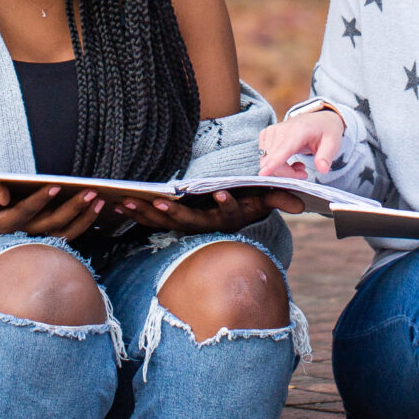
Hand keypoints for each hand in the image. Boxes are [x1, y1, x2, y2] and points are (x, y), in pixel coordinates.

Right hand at [0, 182, 106, 242]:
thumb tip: (2, 193)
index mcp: (4, 223)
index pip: (25, 212)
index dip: (40, 200)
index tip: (55, 185)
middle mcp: (22, 234)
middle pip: (52, 224)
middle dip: (73, 208)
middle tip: (91, 192)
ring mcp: (33, 237)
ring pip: (63, 233)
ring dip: (83, 219)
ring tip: (98, 201)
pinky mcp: (40, 236)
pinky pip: (65, 234)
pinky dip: (82, 224)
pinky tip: (95, 210)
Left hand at [116, 187, 306, 233]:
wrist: (228, 220)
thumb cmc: (244, 203)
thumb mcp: (262, 200)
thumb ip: (277, 198)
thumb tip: (300, 203)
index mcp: (225, 216)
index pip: (225, 211)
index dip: (224, 202)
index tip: (218, 192)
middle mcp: (203, 224)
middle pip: (186, 220)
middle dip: (171, 211)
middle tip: (157, 200)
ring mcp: (184, 226)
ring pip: (163, 222)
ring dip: (145, 213)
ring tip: (127, 202)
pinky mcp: (169, 223)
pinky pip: (150, 220)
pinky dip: (135, 214)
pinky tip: (118, 205)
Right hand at [257, 108, 345, 178]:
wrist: (319, 120)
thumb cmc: (326, 132)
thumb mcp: (333, 143)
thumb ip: (326, 156)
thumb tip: (323, 169)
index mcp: (298, 131)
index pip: (283, 150)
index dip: (273, 163)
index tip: (262, 174)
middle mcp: (280, 129)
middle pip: (273, 161)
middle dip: (287, 174)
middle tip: (303, 172)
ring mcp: (270, 132)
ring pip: (267, 162)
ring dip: (282, 170)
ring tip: (299, 165)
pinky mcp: (265, 135)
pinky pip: (265, 158)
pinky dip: (275, 164)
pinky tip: (289, 160)